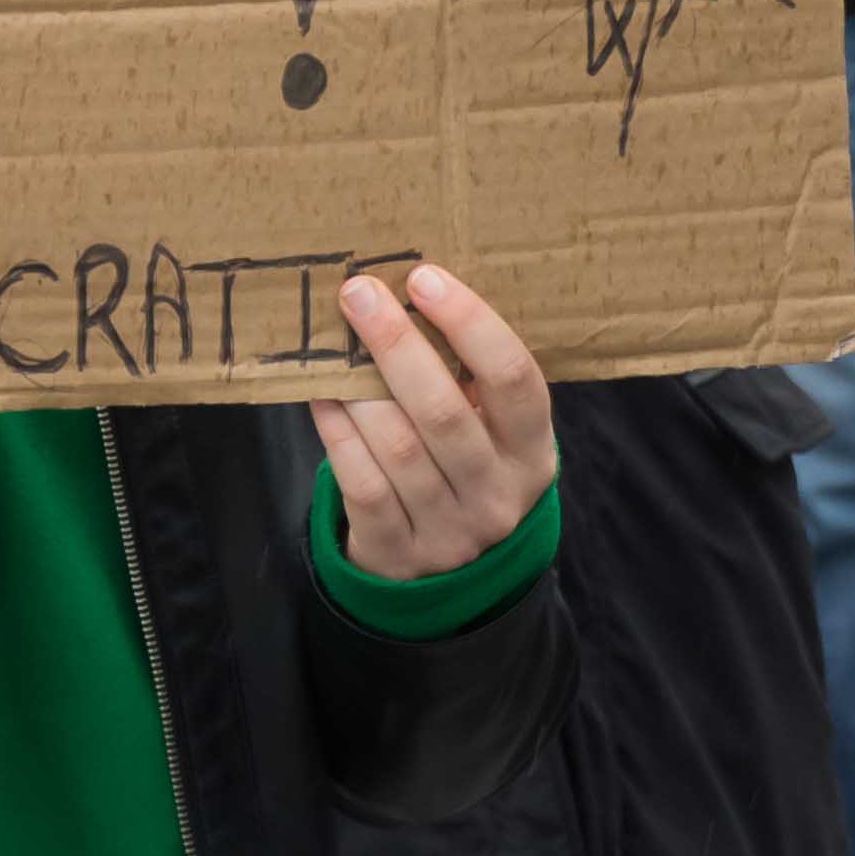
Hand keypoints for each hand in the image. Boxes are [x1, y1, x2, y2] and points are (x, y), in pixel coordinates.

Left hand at [313, 263, 557, 580]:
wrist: (454, 577)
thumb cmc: (466, 469)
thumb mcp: (493, 433)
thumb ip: (467, 377)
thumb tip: (405, 291)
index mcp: (532, 452)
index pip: (514, 378)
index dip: (470, 322)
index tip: (424, 277)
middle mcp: (498, 495)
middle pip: (445, 410)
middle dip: (396, 343)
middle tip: (358, 294)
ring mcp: (449, 532)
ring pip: (397, 447)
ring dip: (359, 387)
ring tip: (334, 343)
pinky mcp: (398, 553)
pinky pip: (361, 483)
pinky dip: (337, 431)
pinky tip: (322, 395)